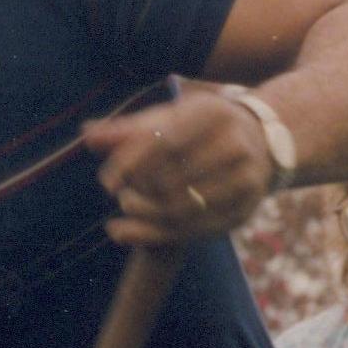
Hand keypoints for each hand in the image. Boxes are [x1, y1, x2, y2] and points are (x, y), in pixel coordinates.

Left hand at [82, 84, 279, 247]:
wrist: (261, 142)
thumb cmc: (198, 128)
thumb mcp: (167, 120)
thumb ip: (127, 130)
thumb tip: (86, 134)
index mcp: (212, 112)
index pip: (163, 142)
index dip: (131, 164)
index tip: (107, 182)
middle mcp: (235, 142)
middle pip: (172, 178)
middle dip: (140, 193)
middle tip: (122, 199)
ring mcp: (246, 177)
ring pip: (184, 208)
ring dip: (147, 216)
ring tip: (126, 213)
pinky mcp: (246, 207)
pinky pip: (197, 229)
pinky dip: (161, 234)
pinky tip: (132, 232)